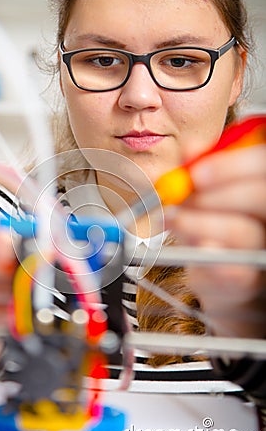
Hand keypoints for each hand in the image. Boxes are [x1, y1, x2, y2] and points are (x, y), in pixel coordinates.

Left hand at [165, 144, 265, 337]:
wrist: (218, 270)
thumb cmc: (215, 222)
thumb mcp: (206, 192)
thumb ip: (201, 169)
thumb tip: (190, 149)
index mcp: (262, 187)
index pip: (263, 164)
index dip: (231, 165)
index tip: (195, 172)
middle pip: (262, 195)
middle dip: (216, 193)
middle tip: (183, 197)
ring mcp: (263, 250)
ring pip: (244, 232)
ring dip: (200, 223)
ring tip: (172, 218)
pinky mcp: (249, 281)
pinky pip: (235, 273)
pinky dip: (208, 258)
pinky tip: (194, 248)